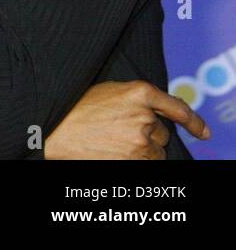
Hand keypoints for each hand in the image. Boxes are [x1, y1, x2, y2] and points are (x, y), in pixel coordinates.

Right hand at [45, 80, 210, 159]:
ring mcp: (141, 139)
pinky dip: (136, 161)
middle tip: (118, 132)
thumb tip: (153, 113)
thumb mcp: (106, 91)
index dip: (193, 121)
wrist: (52, 129)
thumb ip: (133, 99)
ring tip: (112, 143)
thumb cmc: (73, 107)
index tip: (203, 132)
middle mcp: (145, 115)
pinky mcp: (135, 159)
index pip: (177, 106)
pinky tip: (115, 153)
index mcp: (138, 92)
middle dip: (146, 134)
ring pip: (155, 151)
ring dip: (141, 150)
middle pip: (161, 132)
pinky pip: (148, 164)